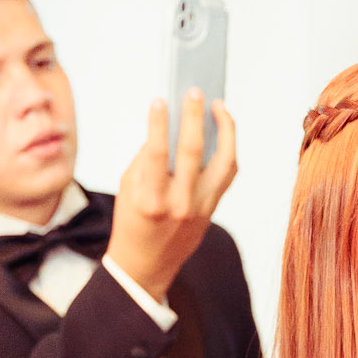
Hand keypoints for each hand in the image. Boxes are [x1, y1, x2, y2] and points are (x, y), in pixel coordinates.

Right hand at [106, 91, 236, 301]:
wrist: (146, 265)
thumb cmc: (132, 221)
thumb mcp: (129, 189)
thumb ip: (147, 159)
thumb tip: (170, 124)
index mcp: (150, 200)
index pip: (156, 154)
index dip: (158, 124)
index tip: (160, 100)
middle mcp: (179, 204)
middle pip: (192, 151)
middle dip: (194, 116)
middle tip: (195, 92)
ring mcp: (200, 207)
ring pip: (224, 161)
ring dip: (225, 129)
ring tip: (219, 106)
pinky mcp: (212, 208)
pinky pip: (227, 173)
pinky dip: (228, 149)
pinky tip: (222, 130)